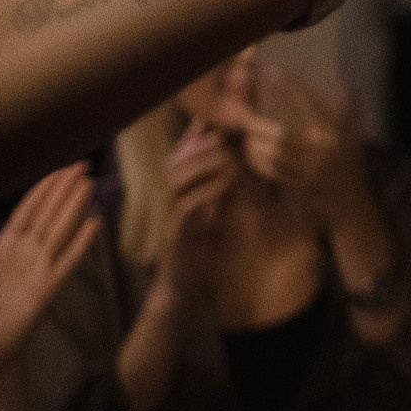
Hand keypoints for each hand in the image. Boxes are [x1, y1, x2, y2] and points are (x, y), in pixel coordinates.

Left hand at [0, 164, 100, 373]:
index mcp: (4, 247)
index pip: (28, 211)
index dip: (43, 190)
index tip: (58, 170)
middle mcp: (26, 253)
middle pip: (48, 214)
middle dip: (64, 190)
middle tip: (82, 166)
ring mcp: (38, 269)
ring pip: (59, 231)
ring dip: (73, 208)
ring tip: (87, 184)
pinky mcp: (47, 289)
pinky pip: (66, 262)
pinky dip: (80, 244)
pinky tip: (94, 225)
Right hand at [160, 115, 240, 291]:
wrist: (181, 289)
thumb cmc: (198, 253)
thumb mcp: (215, 216)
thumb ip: (223, 192)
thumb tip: (241, 166)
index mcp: (178, 195)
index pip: (182, 157)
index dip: (195, 138)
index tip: (213, 122)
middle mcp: (169, 202)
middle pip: (176, 161)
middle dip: (198, 145)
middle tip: (222, 134)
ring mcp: (169, 216)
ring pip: (177, 179)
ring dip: (202, 164)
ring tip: (226, 154)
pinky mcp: (174, 234)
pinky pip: (186, 206)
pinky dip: (205, 192)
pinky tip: (226, 184)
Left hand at [214, 51, 360, 217]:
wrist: (351, 205)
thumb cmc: (352, 168)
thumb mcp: (353, 138)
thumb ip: (348, 112)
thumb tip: (344, 84)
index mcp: (332, 134)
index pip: (308, 104)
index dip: (290, 87)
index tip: (273, 71)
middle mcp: (319, 151)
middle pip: (282, 134)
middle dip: (260, 125)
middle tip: (244, 116)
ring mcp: (307, 170)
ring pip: (274, 154)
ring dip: (255, 144)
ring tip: (245, 133)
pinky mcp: (297, 186)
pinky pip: (273, 172)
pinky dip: (259, 162)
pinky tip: (251, 154)